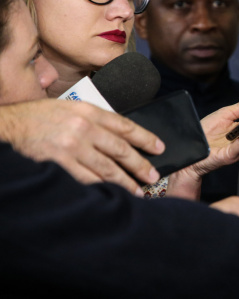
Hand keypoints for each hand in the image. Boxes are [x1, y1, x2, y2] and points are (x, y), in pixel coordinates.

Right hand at [0, 99, 163, 194]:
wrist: (8, 126)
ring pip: (107, 168)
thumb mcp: (69, 109)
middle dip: (140, 165)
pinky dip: (101, 188)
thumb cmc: (38, 118)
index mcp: (88, 111)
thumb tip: (119, 136)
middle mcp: (83, 127)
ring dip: (125, 182)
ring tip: (137, 192)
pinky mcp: (59, 163)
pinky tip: (111, 195)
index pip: (125, 126)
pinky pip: (86, 179)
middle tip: (153, 176)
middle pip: (120, 149)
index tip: (159, 148)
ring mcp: (72, 146)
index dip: (146, 138)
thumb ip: (93, 120)